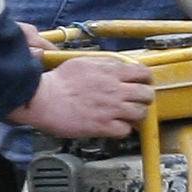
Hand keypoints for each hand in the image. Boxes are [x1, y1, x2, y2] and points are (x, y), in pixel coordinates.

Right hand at [14, 53, 153, 140]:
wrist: (44, 99)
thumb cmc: (59, 81)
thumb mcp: (84, 61)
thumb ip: (105, 63)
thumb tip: (118, 65)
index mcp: (111, 72)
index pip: (143, 73)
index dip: (146, 78)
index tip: (142, 82)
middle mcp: (115, 90)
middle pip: (147, 94)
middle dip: (144, 97)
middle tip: (137, 99)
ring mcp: (111, 109)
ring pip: (141, 113)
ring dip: (136, 114)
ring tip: (127, 113)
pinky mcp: (103, 126)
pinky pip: (126, 130)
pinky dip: (123, 128)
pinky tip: (115, 124)